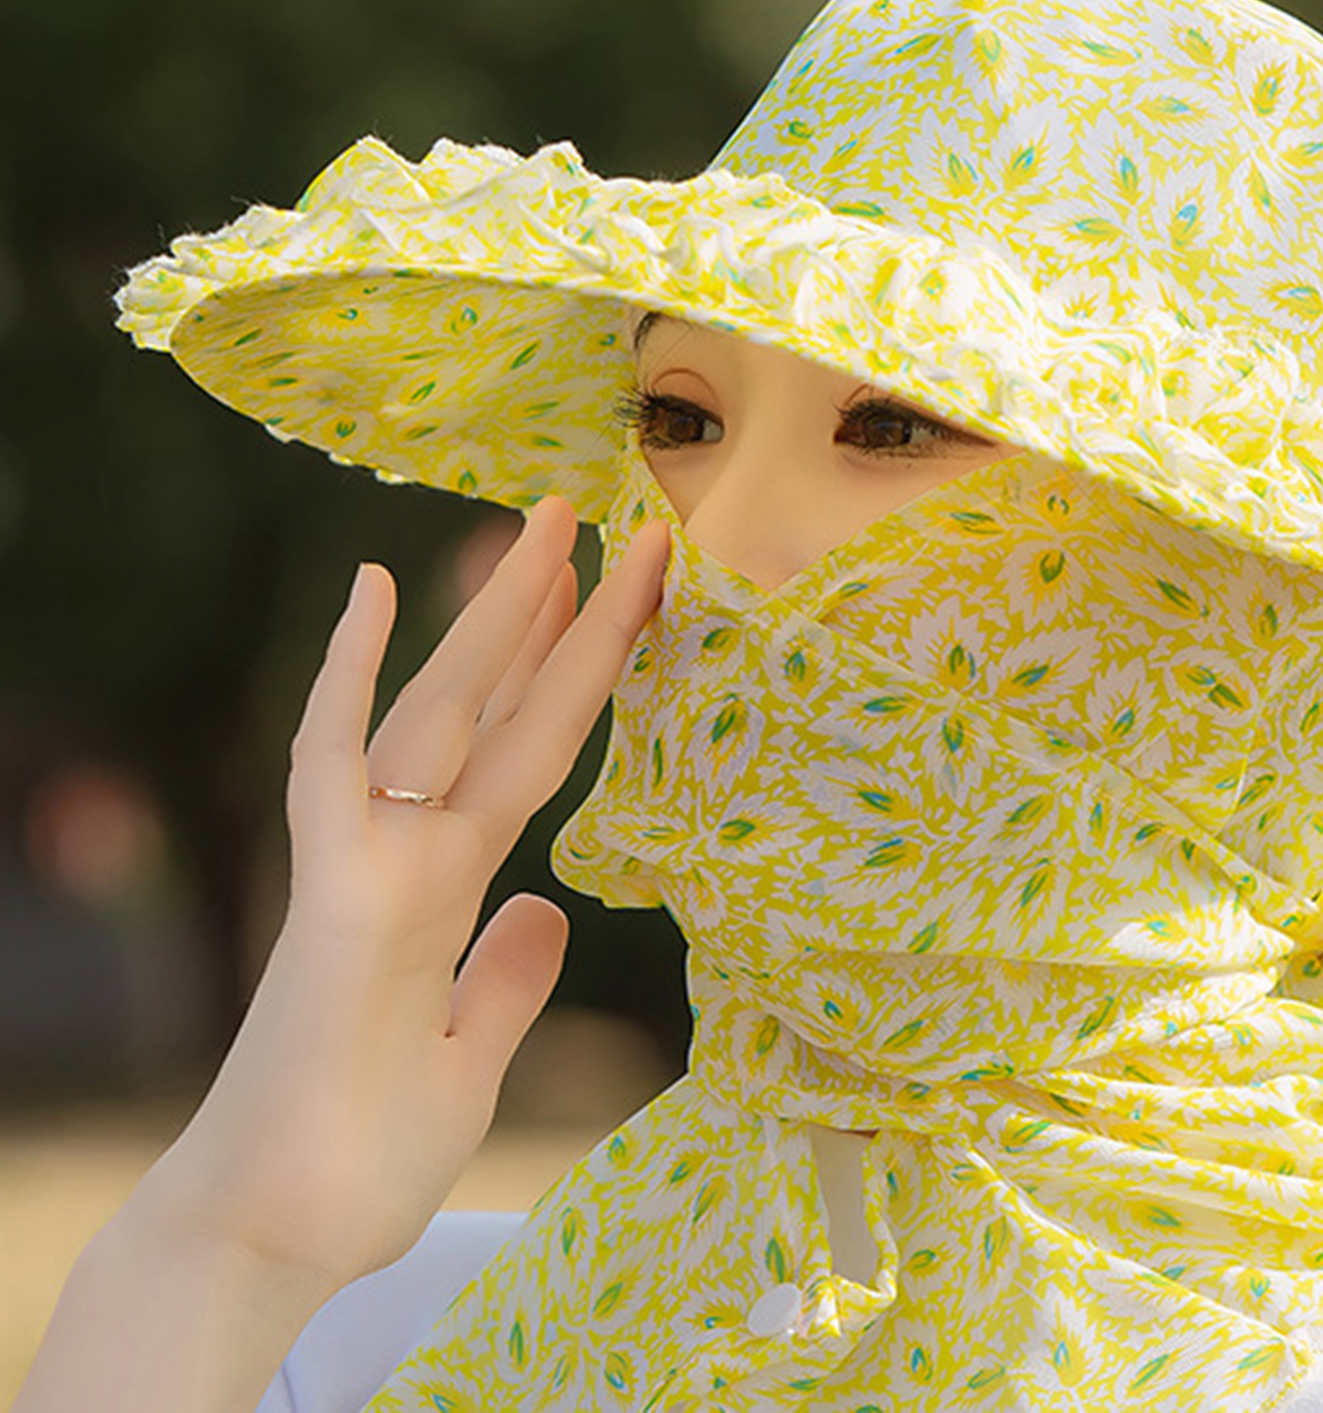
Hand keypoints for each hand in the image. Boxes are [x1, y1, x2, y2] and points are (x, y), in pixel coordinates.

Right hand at [141, 496, 668, 1292]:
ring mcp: (369, 868)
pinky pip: (333, 768)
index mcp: (447, 888)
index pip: (528, 755)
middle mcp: (409, 857)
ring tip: (547, 529)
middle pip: (492, 710)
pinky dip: (349, 678)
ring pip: (440, 717)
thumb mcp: (470, 1056)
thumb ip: (505, 976)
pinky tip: (371, 588)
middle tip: (600, 514)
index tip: (618, 595)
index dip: (576, 674)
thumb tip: (550, 909)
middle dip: (550, 612)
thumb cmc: (361, 1154)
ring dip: (495, 618)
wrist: (274, 1237)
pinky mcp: (330, 901)